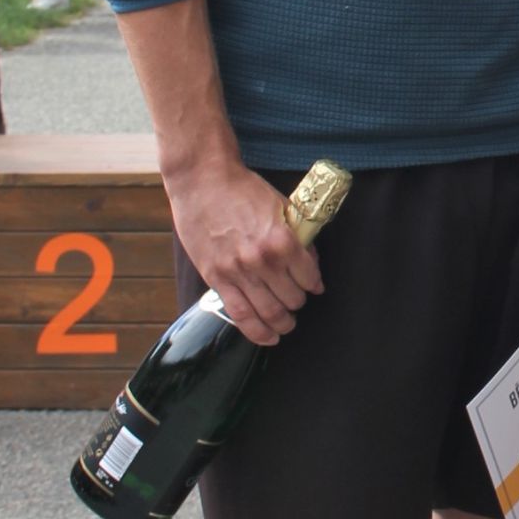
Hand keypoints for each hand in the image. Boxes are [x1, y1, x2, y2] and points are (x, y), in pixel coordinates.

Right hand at [163, 155, 322, 348]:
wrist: (203, 181)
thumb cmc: (243, 190)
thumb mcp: (282, 207)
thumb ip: (297, 237)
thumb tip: (310, 262)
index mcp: (283, 240)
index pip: (310, 278)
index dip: (315, 286)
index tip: (314, 288)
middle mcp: (263, 260)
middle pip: (292, 300)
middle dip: (298, 305)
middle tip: (297, 303)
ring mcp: (238, 272)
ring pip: (269, 314)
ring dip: (283, 323)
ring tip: (286, 324)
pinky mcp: (217, 279)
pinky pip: (240, 316)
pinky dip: (258, 332)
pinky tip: (268, 337)